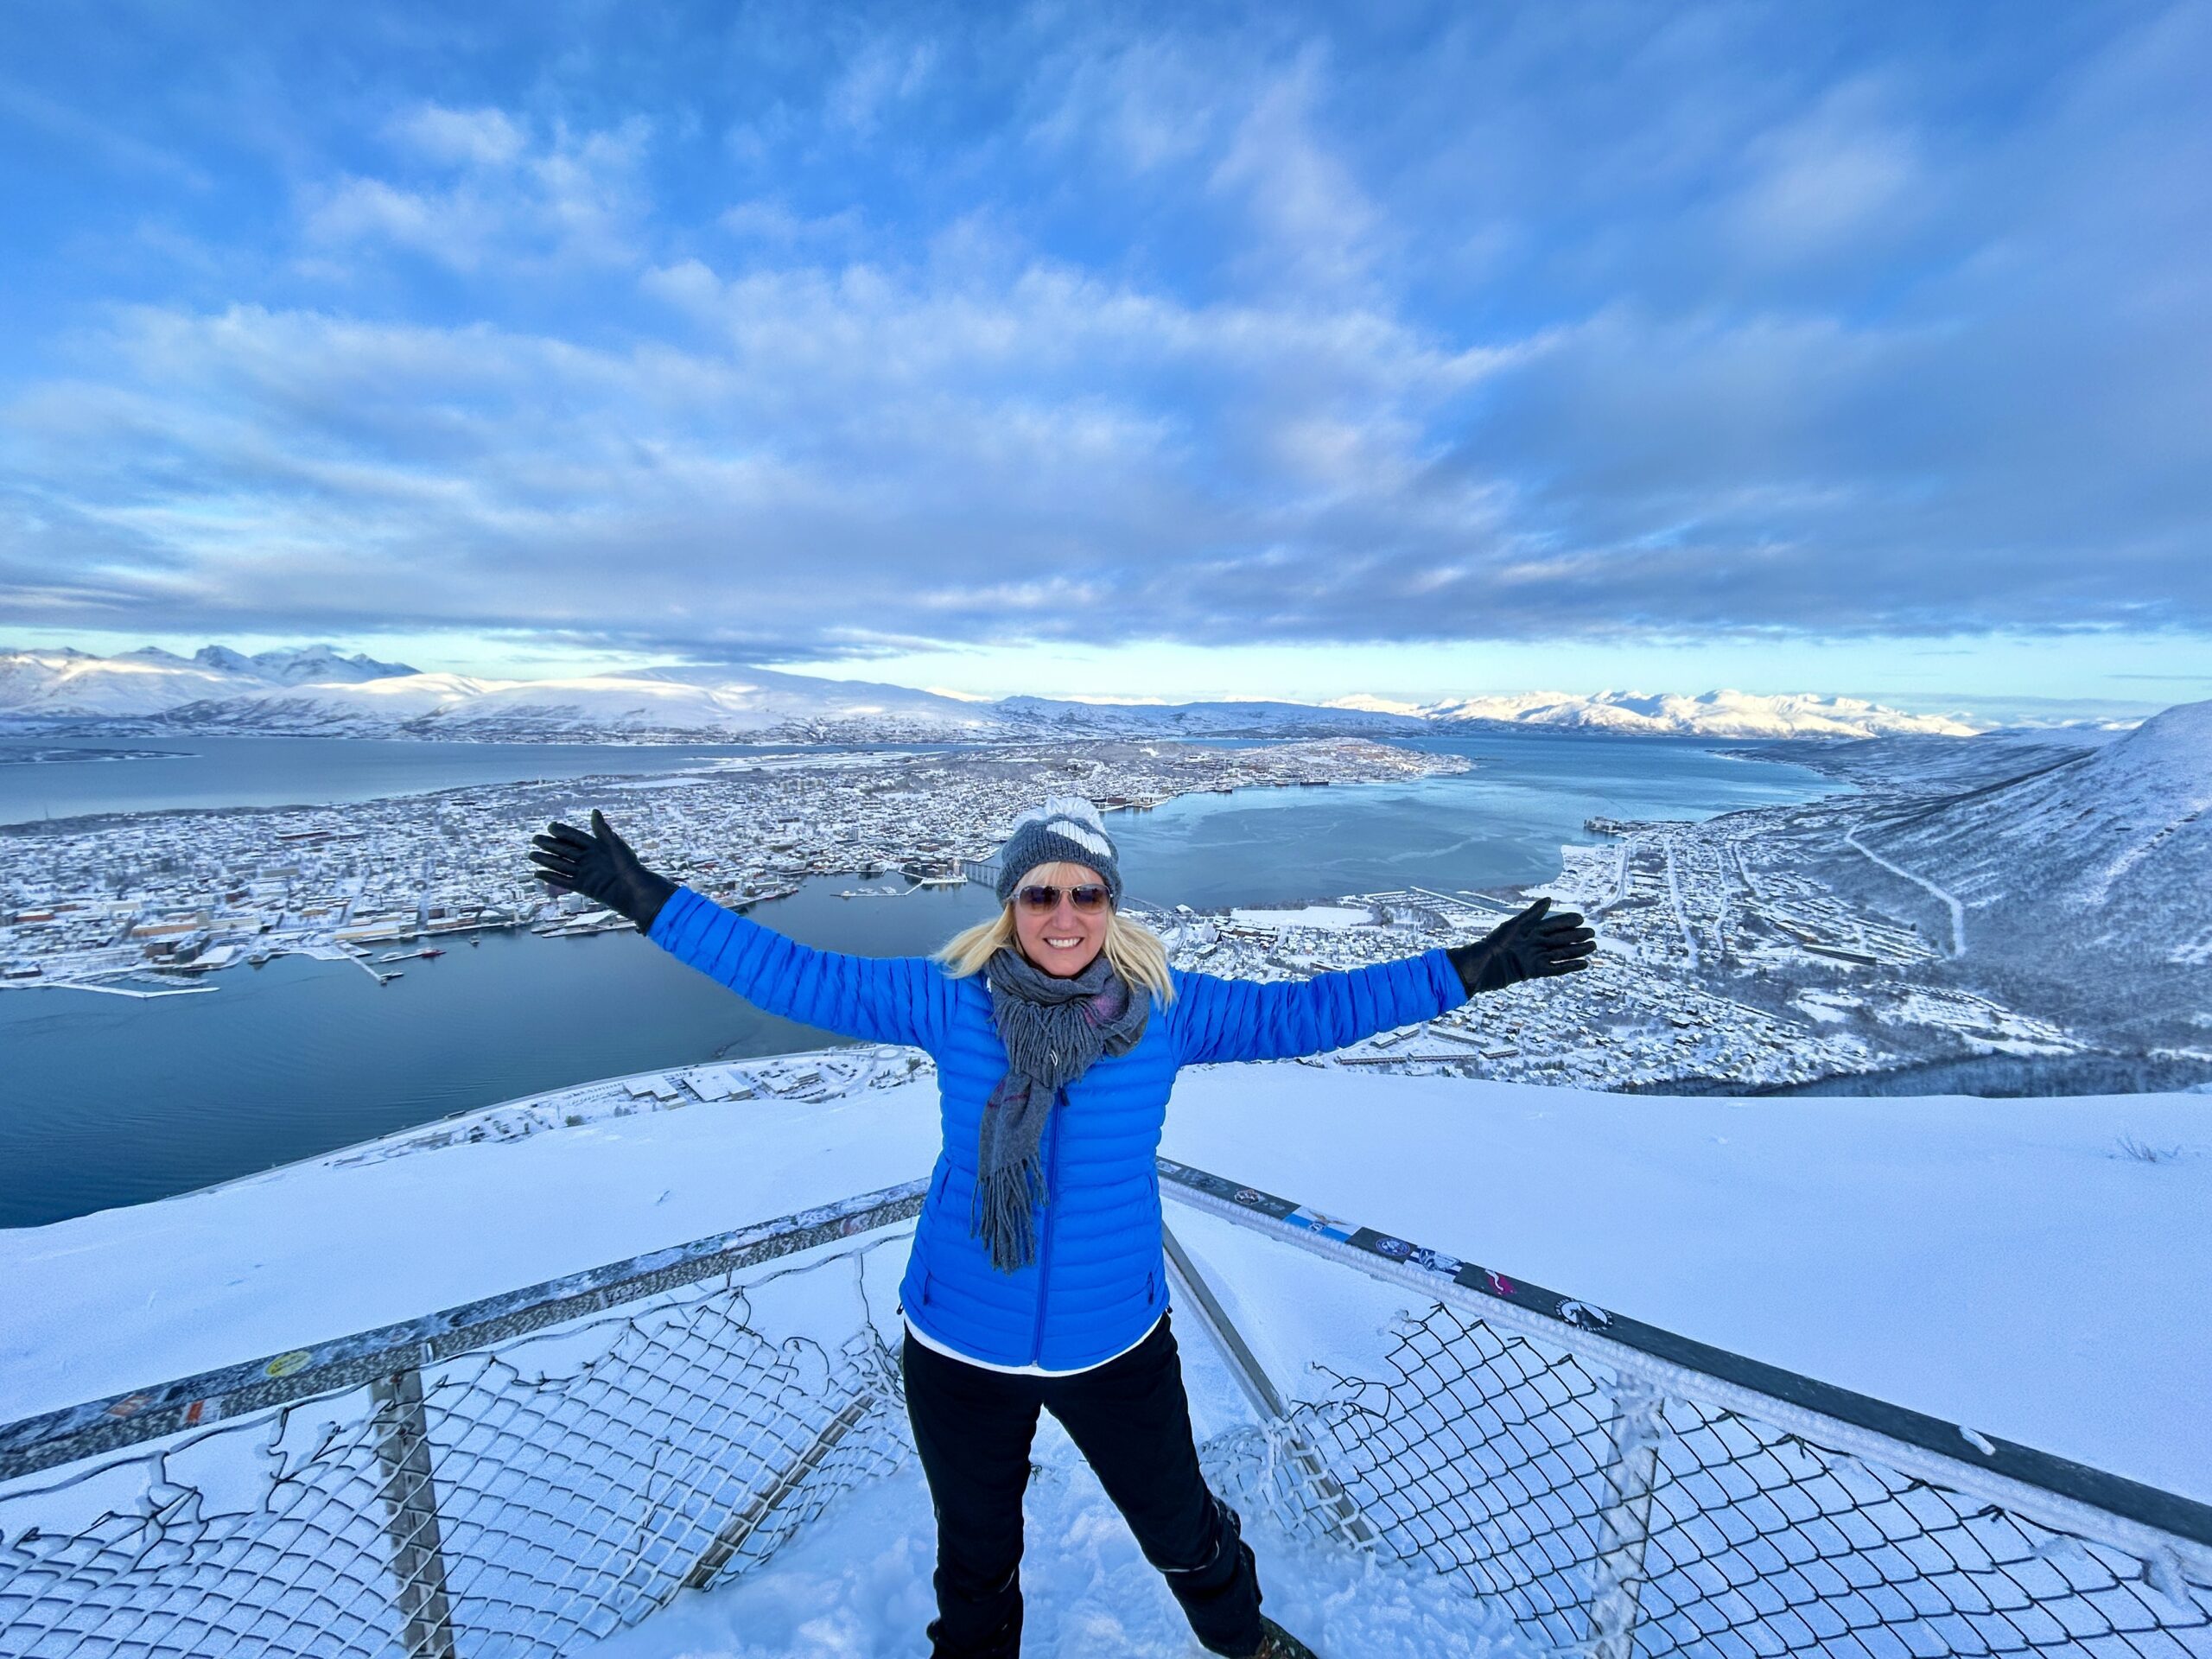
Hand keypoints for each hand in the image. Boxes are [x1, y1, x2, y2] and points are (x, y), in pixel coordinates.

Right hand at [528, 809, 678, 933]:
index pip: (576, 837)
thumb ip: (602, 830)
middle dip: (551, 845)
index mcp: (597, 847)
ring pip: (562, 865)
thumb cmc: (629, 866)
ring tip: (531, 855)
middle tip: (535, 839)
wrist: (635, 891)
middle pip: (566, 850)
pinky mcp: (584, 887)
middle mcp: (589, 859)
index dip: (564, 832)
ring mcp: (586, 873)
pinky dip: (552, 878)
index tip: (551, 826)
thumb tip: (594, 811)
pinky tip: (539, 874)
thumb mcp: (615, 846)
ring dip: (547, 860)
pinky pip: (565, 881)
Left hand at [1447, 897, 1596, 995]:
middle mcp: (1534, 943)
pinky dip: (1569, 966)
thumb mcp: (1514, 925)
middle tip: (1592, 933)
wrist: (1483, 966)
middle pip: (1560, 939)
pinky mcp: (1534, 971)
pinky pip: (1556, 968)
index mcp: (1529, 930)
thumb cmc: (1495, 942)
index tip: (1581, 918)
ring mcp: (1535, 957)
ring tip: (1593, 947)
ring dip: (1577, 950)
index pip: (1553, 924)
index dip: (1566, 921)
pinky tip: (1583, 964)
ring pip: (1561, 953)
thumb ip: (1533, 914)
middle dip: (1576, 936)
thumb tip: (1550, 900)